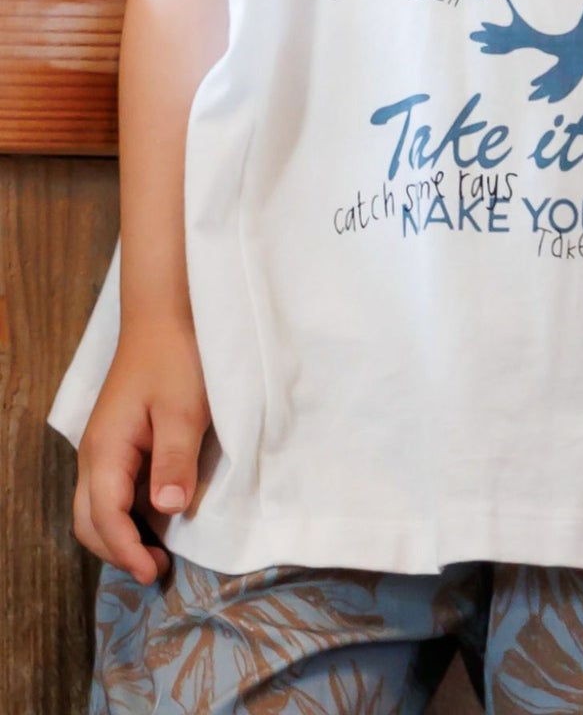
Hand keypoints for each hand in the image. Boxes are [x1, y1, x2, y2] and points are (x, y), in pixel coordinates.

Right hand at [73, 317, 211, 585]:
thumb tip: (167, 511)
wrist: (164, 317)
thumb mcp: (183, 409)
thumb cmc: (176, 359)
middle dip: (117, 551)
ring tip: (159, 550)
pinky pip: (112, 490)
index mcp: (105, 450)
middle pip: (89, 521)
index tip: (154, 573)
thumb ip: (174, 459)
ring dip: (119, 535)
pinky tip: (157, 515)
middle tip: (157, 570)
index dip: (126, 551)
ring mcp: (103, 448)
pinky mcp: (118, 441)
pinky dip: (126, 513)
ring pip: (96, 508)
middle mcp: (94, 454)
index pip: (104, 517)